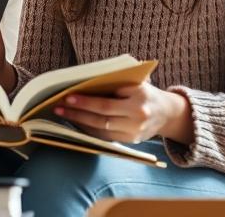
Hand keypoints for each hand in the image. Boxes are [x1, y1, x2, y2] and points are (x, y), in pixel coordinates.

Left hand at [53, 80, 193, 144]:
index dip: (86, 102)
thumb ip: (114, 83)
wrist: (167, 113)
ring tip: (62, 114)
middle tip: (58, 107)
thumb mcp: (134, 82)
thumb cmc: (145, 92)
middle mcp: (137, 120)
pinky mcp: (130, 142)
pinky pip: (105, 137)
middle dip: (77, 114)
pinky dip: (89, 130)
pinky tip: (76, 122)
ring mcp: (133, 134)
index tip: (68, 97)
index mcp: (139, 102)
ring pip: (101, 131)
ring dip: (80, 123)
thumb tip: (83, 84)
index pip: (106, 104)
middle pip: (101, 120)